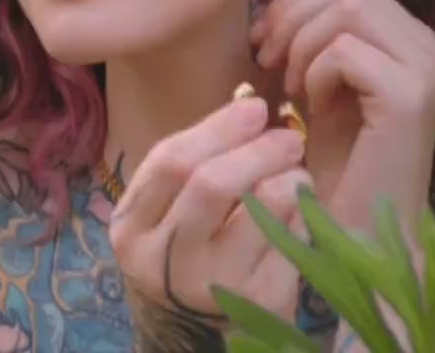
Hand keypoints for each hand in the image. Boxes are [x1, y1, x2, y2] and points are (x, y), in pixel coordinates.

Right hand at [109, 98, 309, 329]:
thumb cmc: (179, 245)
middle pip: (211, 183)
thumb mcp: (165, 208)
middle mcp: (163, 259)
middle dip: (257, 149)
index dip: (217, 128)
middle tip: (288, 138)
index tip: (255, 108)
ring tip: (296, 174)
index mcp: (133, 225)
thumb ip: (195, 162)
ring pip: (261, 210)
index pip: (170, 162)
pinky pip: (292, 238)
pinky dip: (301, 214)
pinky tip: (296, 212)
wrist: (188, 326)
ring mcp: (210, 285)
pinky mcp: (257, 303)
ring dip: (288, 179)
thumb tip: (252, 111)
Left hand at [250, 0, 434, 230]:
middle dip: (291, 18)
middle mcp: (424, 44)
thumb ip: (310, 35)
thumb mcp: (315, 80)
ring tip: (292, 88)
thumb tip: (273, 5)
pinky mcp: (410, 97)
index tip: (260, 38)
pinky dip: (315, 75)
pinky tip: (312, 107)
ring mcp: (424, 68)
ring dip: (302, 46)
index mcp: (403, 35)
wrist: (355, 223)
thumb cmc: (332, 154)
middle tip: (266, 60)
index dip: (293, 1)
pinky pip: (346, 51)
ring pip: (347, 9)